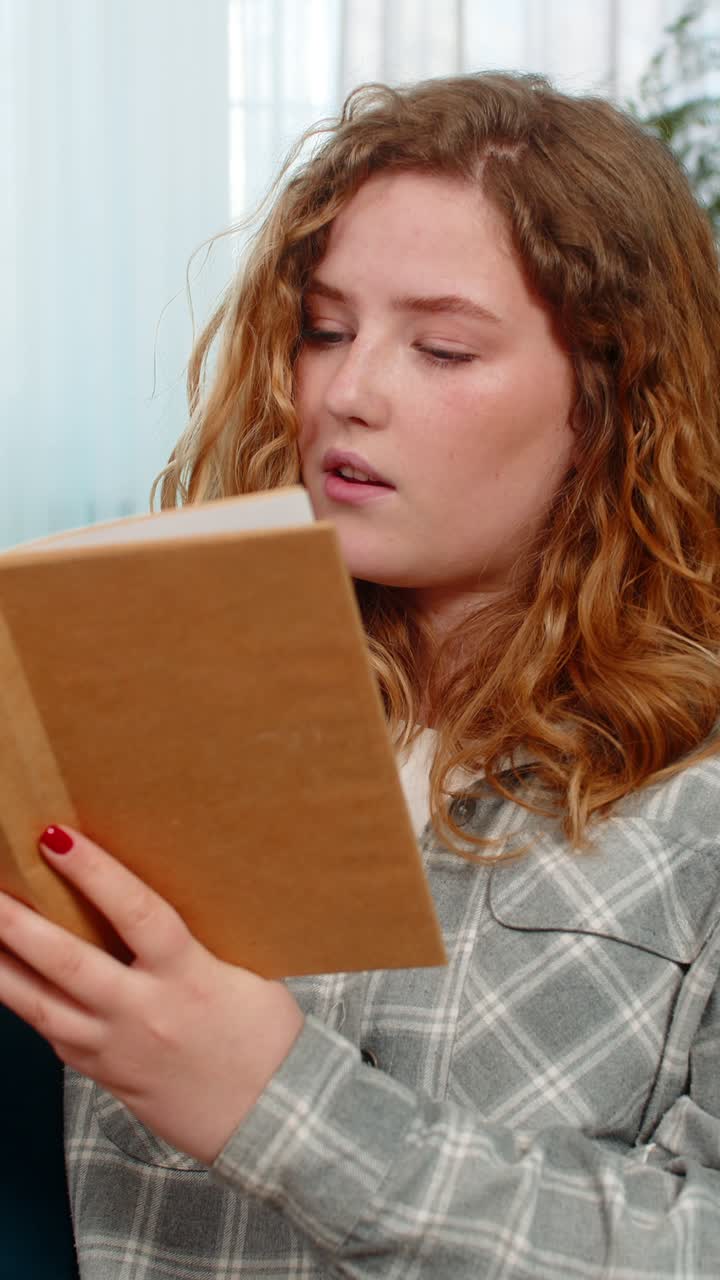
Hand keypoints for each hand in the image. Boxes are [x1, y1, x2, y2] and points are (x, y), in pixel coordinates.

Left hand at [0, 826, 304, 1164]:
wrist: (272, 1121)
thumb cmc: (268, 1041)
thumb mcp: (245, 975)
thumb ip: (195, 945)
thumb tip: (152, 909)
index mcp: (189, 978)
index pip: (136, 913)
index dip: (95, 872)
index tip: (57, 838)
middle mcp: (144, 1012)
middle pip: (69, 963)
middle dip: (20, 924)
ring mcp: (116, 1049)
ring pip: (42, 1006)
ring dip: (2, 968)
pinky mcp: (103, 1074)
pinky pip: (53, 1035)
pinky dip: (26, 1005)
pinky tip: (7, 980)